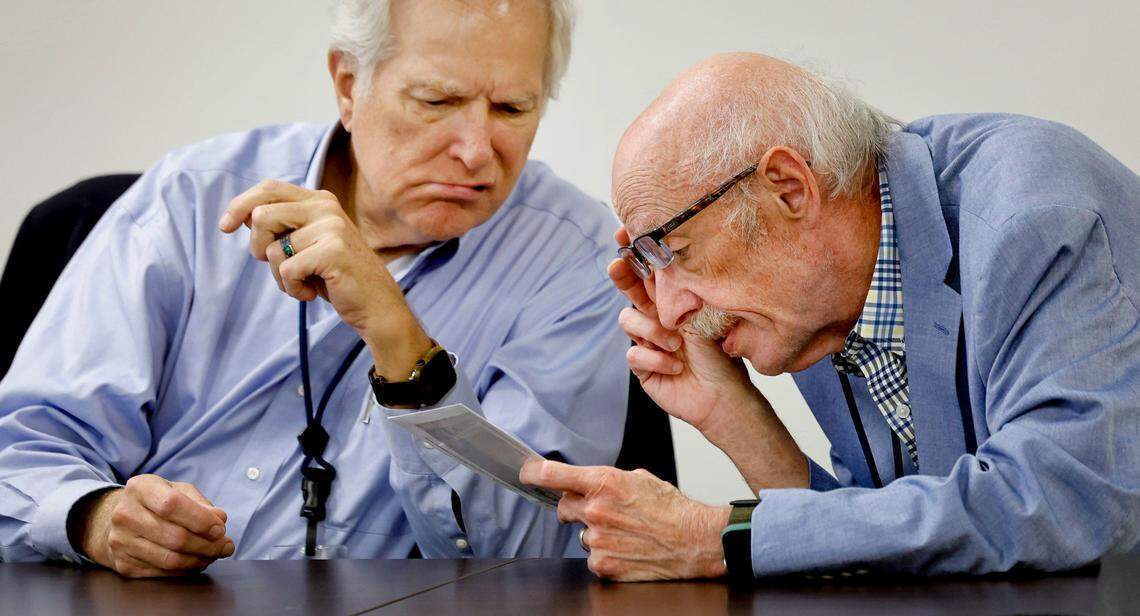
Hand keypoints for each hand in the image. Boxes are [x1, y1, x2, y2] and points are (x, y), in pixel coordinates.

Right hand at [79, 475, 234, 577]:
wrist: (119, 519)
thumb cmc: (156, 502)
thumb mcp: (178, 491)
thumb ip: (201, 504)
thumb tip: (220, 519)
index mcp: (140, 488)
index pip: (172, 505)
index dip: (201, 520)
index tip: (221, 529)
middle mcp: (124, 514)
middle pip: (174, 537)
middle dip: (208, 545)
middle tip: (226, 547)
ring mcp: (120, 541)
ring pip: (170, 559)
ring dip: (200, 560)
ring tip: (215, 554)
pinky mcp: (122, 564)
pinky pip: (162, 573)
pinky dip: (185, 570)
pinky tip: (196, 562)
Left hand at [218, 180, 431, 377]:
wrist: (376, 306)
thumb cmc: (337, 277)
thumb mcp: (308, 245)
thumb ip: (283, 227)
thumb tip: (241, 215)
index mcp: (320, 200)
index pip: (269, 188)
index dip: (240, 204)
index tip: (225, 226)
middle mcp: (326, 207)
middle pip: (261, 216)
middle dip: (258, 247)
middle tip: (279, 267)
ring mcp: (331, 227)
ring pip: (272, 249)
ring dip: (279, 275)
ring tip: (303, 282)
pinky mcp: (332, 251)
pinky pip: (286, 270)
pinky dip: (293, 289)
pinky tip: (312, 294)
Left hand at [520, 459, 729, 581]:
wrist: (696, 540)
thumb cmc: (673, 509)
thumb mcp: (639, 479)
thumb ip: (607, 480)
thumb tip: (587, 483)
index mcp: (604, 482)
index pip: (552, 474)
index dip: (533, 473)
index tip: (526, 473)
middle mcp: (596, 510)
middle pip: (563, 506)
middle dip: (576, 508)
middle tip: (602, 511)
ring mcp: (598, 539)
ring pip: (581, 534)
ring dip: (597, 532)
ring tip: (626, 532)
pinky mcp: (603, 564)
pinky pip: (593, 556)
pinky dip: (606, 554)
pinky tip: (628, 548)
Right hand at [612, 228, 807, 490]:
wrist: (723, 396)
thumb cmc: (721, 355)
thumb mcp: (705, 316)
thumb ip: (684, 293)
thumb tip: (670, 263)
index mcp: (674, 302)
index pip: (650, 272)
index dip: (634, 251)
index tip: (623, 231)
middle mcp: (657, 318)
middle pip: (629, 290)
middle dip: (622, 276)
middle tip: (617, 265)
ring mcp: (647, 341)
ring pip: (627, 321)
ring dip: (651, 332)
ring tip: (676, 345)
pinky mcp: (642, 366)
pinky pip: (633, 354)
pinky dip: (655, 359)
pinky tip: (675, 367)